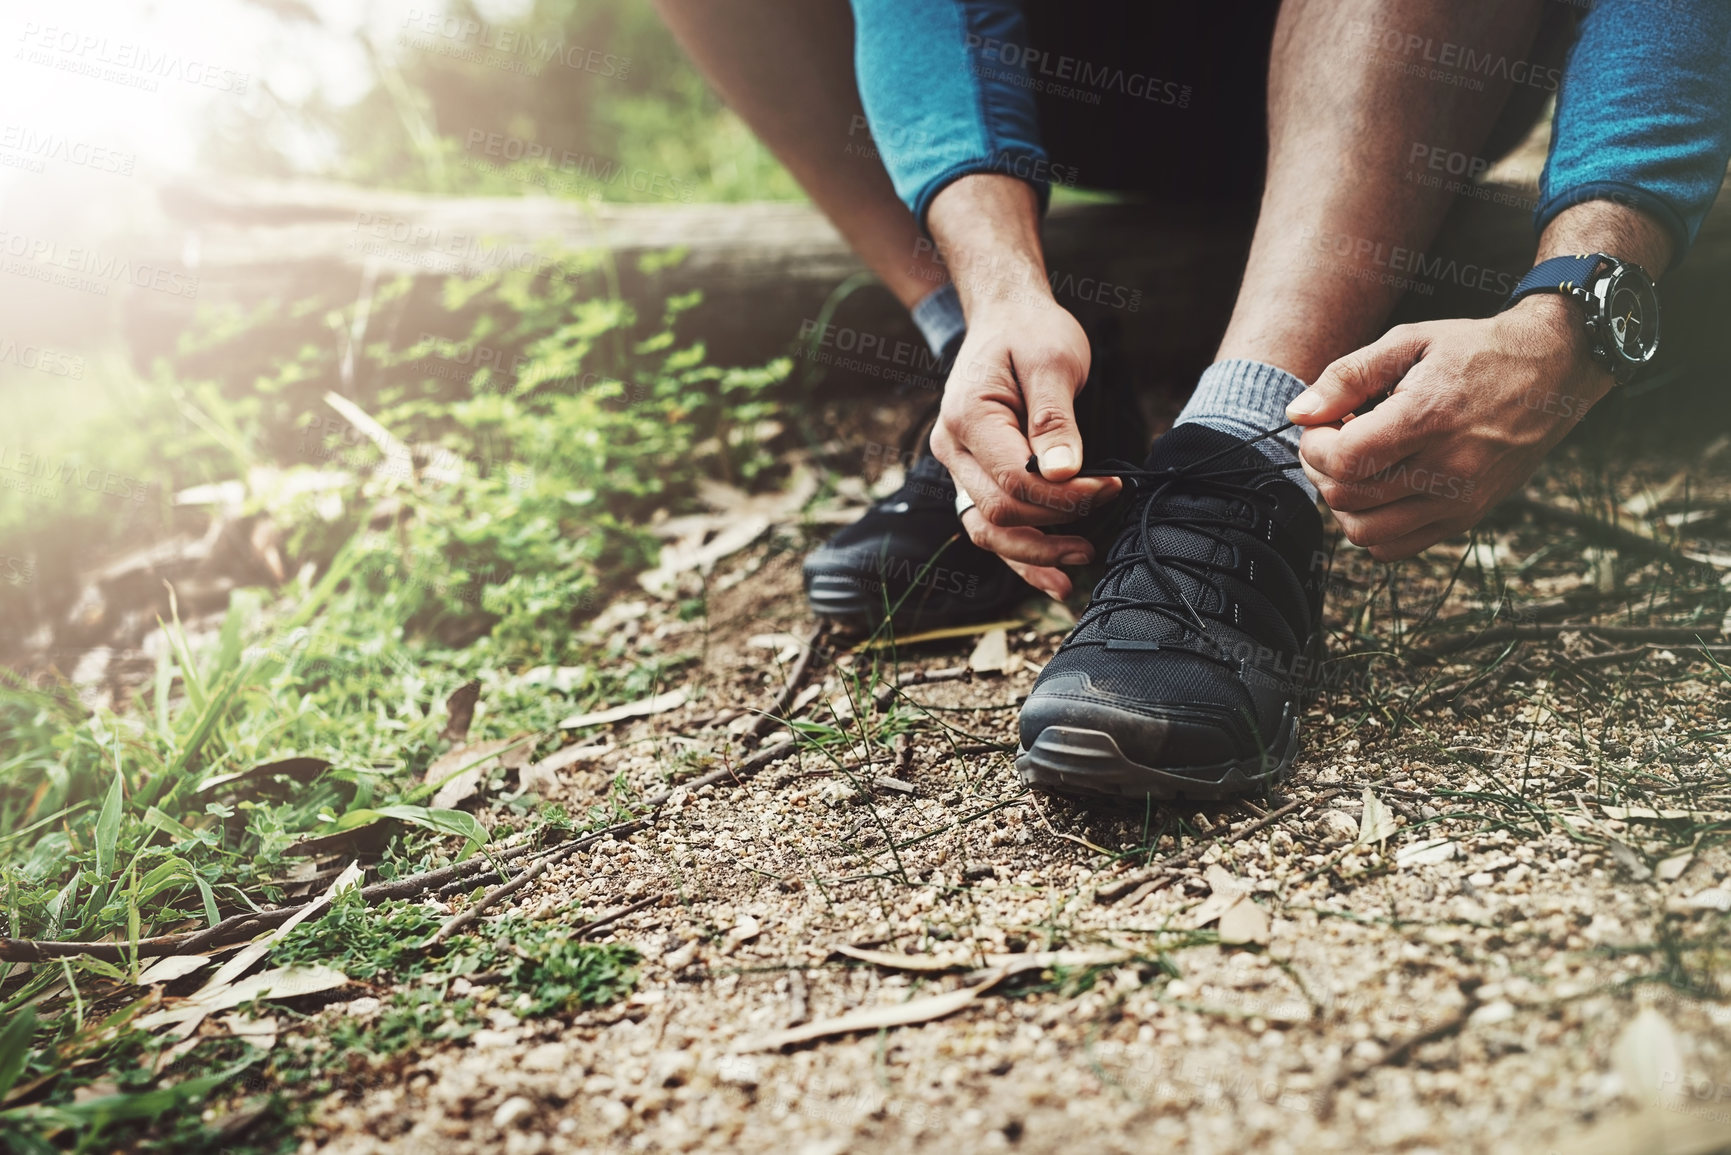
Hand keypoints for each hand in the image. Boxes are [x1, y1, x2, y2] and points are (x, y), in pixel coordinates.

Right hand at [930, 297, 1122, 599]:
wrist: (1005, 317)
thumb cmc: (1031, 331)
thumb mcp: (1053, 361)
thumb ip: (1055, 420)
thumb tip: (1065, 475)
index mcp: (968, 417)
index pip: (1015, 478)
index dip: (1065, 495)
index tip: (1111, 486)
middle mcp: (953, 448)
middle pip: (1000, 511)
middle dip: (1057, 521)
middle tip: (1109, 504)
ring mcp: (958, 467)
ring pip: (988, 530)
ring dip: (1035, 554)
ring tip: (1083, 560)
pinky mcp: (973, 478)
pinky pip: (990, 526)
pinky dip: (1020, 555)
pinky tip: (1054, 578)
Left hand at [1285, 295, 1611, 560]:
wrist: (1552, 370)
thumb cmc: (1475, 351)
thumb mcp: (1408, 341)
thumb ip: (1347, 376)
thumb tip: (1298, 413)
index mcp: (1427, 419)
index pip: (1341, 459)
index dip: (1312, 445)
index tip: (1320, 424)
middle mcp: (1447, 468)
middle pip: (1346, 497)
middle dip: (1321, 468)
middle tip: (1334, 438)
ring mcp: (1459, 500)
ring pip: (1364, 531)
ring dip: (1342, 501)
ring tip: (1355, 464)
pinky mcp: (1465, 517)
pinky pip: (1394, 547)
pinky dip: (1371, 526)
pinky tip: (1377, 488)